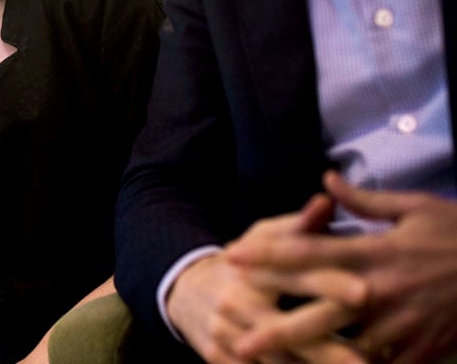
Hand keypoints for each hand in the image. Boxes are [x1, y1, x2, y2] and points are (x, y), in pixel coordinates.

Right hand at [167, 194, 363, 363]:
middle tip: (365, 361)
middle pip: (285, 329)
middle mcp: (235, 303)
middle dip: (326, 349)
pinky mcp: (217, 359)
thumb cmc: (239, 263)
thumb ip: (297, 226)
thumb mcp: (260, 238)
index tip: (365, 292)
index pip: (293, 275)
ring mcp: (225, 335)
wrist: (183, 289)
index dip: (329, 283)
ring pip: (273, 361)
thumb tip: (328, 202)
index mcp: (250, 270)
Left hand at [228, 172, 456, 363]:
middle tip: (237, 342)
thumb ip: (364, 201)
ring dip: (311, 361)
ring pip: (347, 352)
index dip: (268, 255)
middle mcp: (381, 294)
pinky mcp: (422, 352)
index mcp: (374, 254)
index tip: (233, 257)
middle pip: (318, 316)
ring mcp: (402, 328)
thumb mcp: (415, 208)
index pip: (310, 253)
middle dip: (276, 331)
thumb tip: (326, 180)